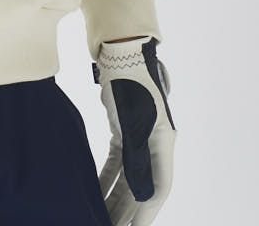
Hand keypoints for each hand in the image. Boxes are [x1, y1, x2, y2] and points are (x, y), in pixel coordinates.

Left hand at [92, 35, 175, 224]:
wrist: (121, 49)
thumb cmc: (129, 82)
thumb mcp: (133, 122)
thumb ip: (137, 157)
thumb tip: (141, 195)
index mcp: (163, 142)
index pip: (157, 189)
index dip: (146, 213)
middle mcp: (155, 143)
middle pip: (141, 187)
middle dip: (127, 211)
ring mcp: (140, 136)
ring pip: (128, 177)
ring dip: (115, 198)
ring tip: (100, 217)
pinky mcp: (124, 130)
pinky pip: (116, 162)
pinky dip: (106, 178)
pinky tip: (95, 191)